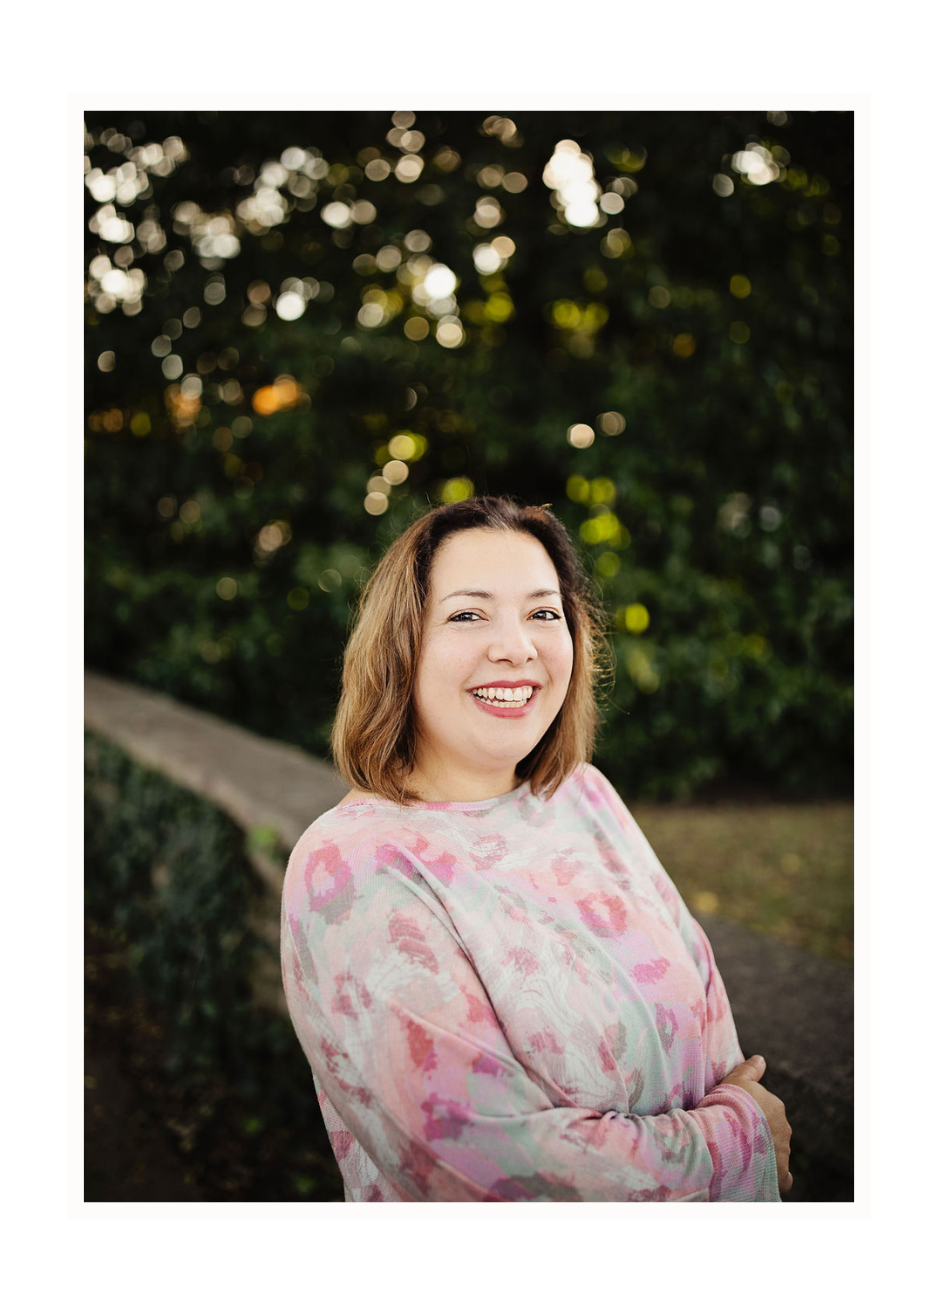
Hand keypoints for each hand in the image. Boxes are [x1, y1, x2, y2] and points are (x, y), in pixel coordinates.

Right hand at [720, 1054, 792, 1194]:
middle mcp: (784, 1129)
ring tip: (743, 1158)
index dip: (752, 1116)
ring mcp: (783, 1152)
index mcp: (776, 1107)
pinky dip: (774, 1176)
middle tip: (739, 1139)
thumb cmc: (729, 1104)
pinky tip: (761, 1176)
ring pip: (777, 1153)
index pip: (768, 1112)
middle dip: (761, 1136)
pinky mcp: (780, 1174)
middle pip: (774, 1132)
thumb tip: (761, 1059)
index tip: (737, 1119)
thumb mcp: (737, 1080)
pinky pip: (782, 1177)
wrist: (727, 1133)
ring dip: (765, 1155)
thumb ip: (750, 1069)